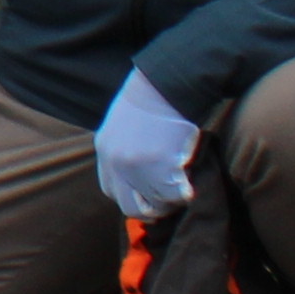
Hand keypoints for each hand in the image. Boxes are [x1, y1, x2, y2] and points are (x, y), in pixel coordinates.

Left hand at [92, 64, 199, 219]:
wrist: (164, 87)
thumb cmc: (148, 104)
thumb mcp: (120, 129)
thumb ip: (122, 155)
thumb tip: (136, 183)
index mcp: (105, 152)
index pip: (112, 191)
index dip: (133, 196)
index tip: (149, 194)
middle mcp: (115, 163)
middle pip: (131, 206)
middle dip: (151, 207)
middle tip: (168, 198)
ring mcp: (137, 167)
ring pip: (156, 203)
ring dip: (170, 200)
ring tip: (181, 187)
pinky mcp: (160, 166)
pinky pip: (174, 196)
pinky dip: (184, 194)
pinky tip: (190, 184)